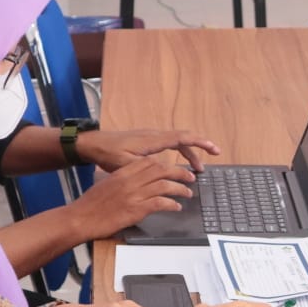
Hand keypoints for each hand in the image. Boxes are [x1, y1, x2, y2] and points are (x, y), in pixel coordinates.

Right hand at [71, 158, 195, 237]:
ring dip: (179, 188)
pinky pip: (160, 203)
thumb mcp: (105, 185)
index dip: (165, 164)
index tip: (174, 167)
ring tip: (188, 193)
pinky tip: (176, 207)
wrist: (80, 218)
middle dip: (179, 172)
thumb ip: (121, 180)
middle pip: (161, 170)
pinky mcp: (136, 209)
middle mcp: (130, 180)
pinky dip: (171, 204)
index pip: (149, 162)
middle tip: (189, 177)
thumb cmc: (90, 205)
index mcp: (122, 173)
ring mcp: (133, 194)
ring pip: (164, 185)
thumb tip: (132, 181)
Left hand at [75, 128, 220, 172]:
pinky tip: (178, 164)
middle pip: (184, 138)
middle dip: (200, 147)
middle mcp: (154, 135)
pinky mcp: (146, 141)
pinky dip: (179, 152)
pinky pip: (169, 144)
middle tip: (213, 157)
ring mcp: (151, 137)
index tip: (214, 150)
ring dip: (189, 153)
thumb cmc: (108, 154)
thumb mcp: (127, 164)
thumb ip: (147, 167)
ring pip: (176, 142)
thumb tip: (166, 170)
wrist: (93, 144)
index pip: (183, 138)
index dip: (200, 143)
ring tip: (196, 169)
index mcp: (153, 141)